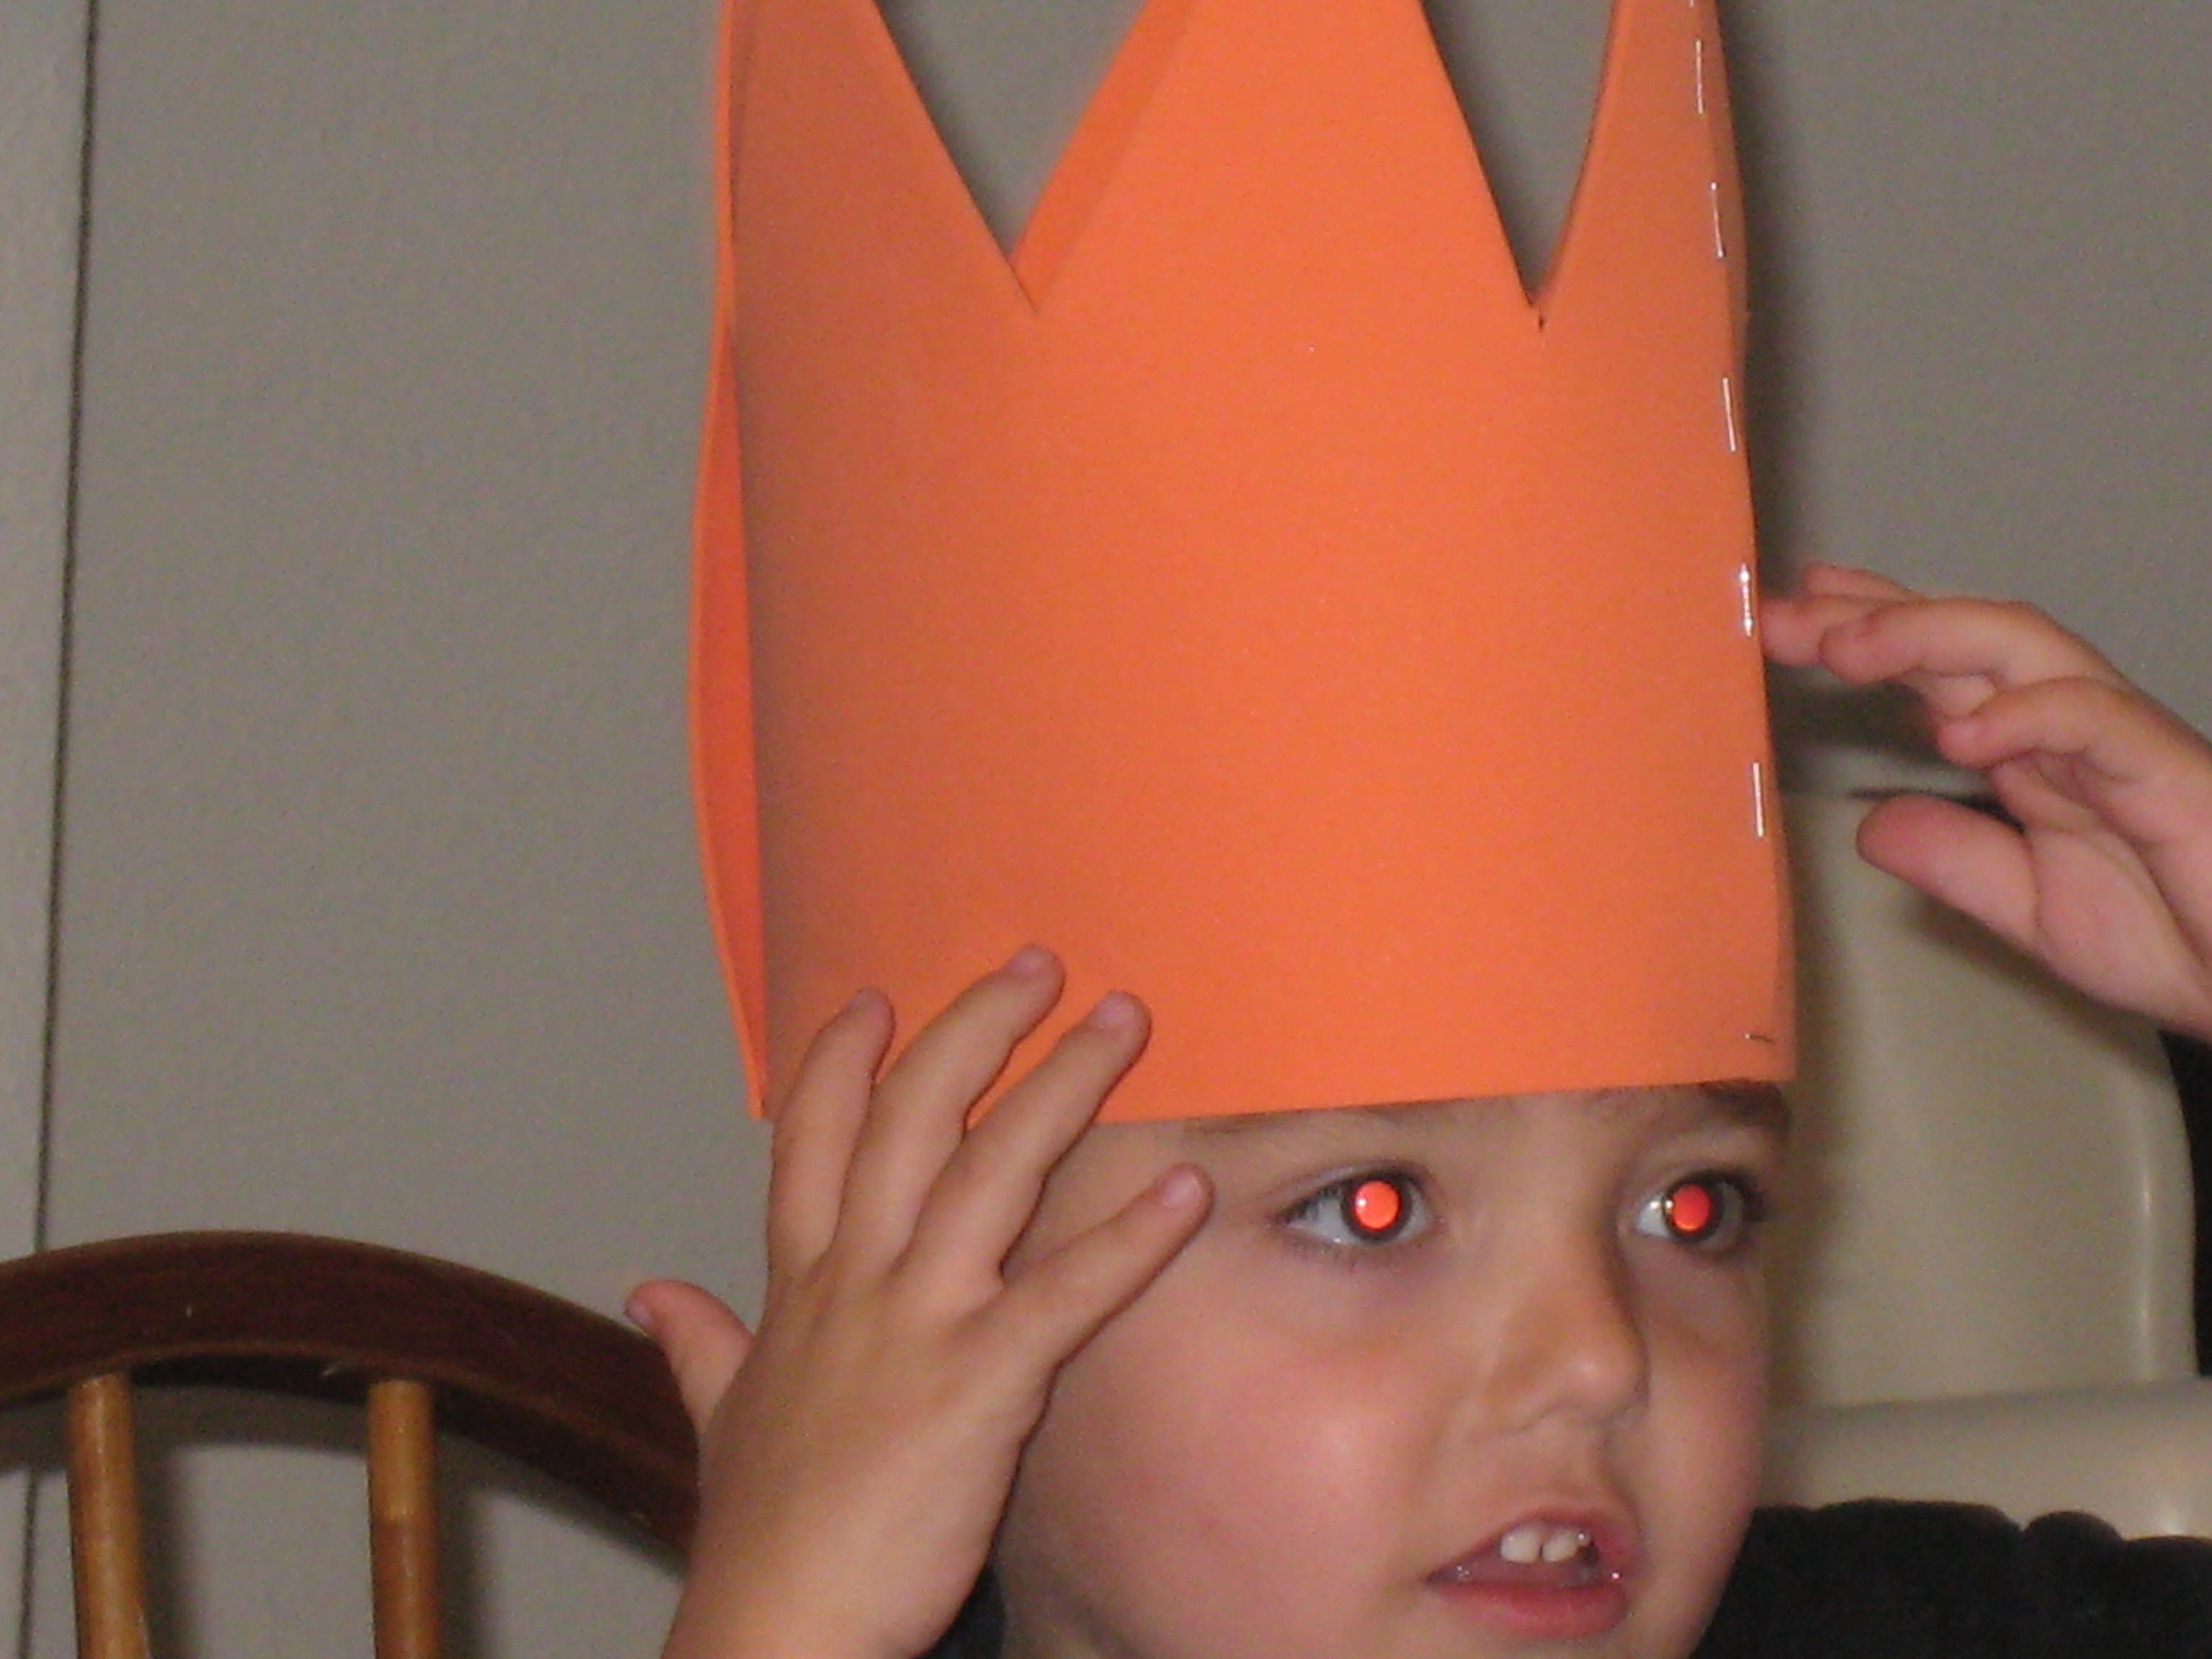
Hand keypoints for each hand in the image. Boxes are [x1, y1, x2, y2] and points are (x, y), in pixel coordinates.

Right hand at [631, 949, 1211, 1658]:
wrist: (776, 1629)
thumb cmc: (762, 1533)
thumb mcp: (719, 1418)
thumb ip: (698, 1344)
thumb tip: (653, 1293)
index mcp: (800, 1288)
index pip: (811, 1140)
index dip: (841, 1059)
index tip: (874, 995)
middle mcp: (854, 1284)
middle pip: (909, 1118)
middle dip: (973, 1029)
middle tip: (1036, 964)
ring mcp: (915, 1326)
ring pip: (988, 1170)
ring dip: (1061, 1086)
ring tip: (1124, 1021)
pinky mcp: (979, 1386)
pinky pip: (1066, 1293)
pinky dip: (1129, 1235)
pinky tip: (1185, 1188)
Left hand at [1763, 563, 2211, 1041]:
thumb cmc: (2179, 939)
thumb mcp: (2031, 908)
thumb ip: (1958, 863)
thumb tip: (1872, 825)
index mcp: (2032, 754)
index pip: (1940, 669)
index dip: (1867, 632)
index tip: (1786, 616)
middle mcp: (2070, 728)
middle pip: (1965, 640)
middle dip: (1873, 617)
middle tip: (1783, 614)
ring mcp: (2120, 741)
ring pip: (2025, 648)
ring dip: (1930, 636)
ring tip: (1846, 646)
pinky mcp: (2170, 773)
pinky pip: (2098, 720)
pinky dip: (2029, 714)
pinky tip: (1961, 732)